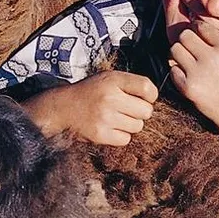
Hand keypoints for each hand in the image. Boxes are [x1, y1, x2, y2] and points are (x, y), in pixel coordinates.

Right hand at [21, 71, 157, 145]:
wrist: (64, 108)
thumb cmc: (91, 92)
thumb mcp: (108, 78)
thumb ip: (131, 84)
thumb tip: (155, 100)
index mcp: (113, 80)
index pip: (148, 88)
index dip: (150, 96)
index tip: (143, 98)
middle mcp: (110, 97)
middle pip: (146, 111)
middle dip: (140, 112)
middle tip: (126, 110)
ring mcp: (105, 117)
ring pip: (137, 126)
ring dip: (131, 124)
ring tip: (116, 118)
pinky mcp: (100, 134)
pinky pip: (126, 139)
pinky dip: (121, 136)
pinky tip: (110, 128)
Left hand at [169, 21, 218, 158]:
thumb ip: (214, 42)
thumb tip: (190, 27)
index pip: (200, 26)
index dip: (196, 30)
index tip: (196, 37)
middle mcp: (212, 57)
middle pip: (184, 35)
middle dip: (184, 42)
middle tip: (189, 51)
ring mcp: (198, 72)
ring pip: (174, 49)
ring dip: (178, 55)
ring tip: (188, 63)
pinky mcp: (188, 87)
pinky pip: (172, 69)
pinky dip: (177, 72)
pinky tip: (188, 77)